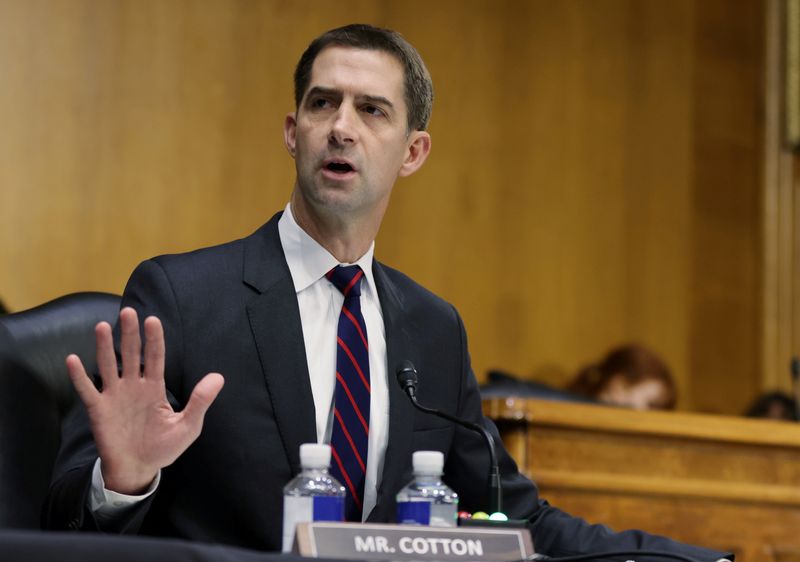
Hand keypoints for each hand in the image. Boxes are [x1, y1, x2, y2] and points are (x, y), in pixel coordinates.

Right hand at [66, 307, 223, 494]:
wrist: (138, 469)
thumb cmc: (163, 447)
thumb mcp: (188, 426)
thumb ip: (200, 401)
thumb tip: (219, 377)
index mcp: (155, 387)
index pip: (155, 357)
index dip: (154, 339)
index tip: (152, 320)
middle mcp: (133, 386)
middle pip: (131, 355)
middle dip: (130, 334)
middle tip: (128, 311)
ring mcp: (114, 396)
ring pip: (108, 366)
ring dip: (104, 347)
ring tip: (102, 326)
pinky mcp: (99, 410)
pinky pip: (87, 390)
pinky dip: (79, 376)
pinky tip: (73, 359)